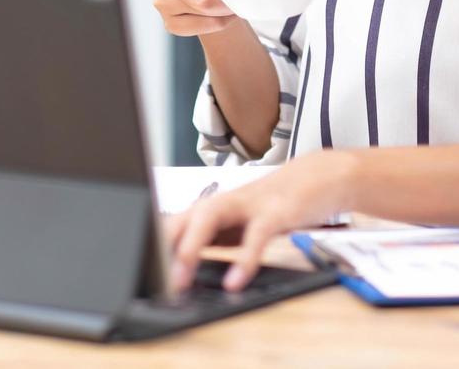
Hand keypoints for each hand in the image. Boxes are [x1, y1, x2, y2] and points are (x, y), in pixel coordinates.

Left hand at [163, 150, 358, 292]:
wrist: (320, 176)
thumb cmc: (275, 204)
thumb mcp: (239, 226)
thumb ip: (214, 242)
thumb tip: (183, 271)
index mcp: (212, 207)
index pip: (172, 224)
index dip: (153, 247)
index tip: (139, 273)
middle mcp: (225, 201)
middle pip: (183, 217)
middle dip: (162, 247)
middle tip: (151, 279)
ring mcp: (249, 203)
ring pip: (210, 217)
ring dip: (190, 247)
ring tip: (179, 279)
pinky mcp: (277, 211)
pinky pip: (257, 235)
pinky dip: (245, 259)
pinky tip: (237, 282)